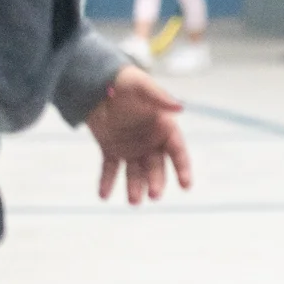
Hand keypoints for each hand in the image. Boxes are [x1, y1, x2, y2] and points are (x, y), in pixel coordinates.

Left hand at [86, 66, 191, 204]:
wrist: (97, 83)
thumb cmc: (125, 82)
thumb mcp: (143, 87)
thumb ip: (160, 98)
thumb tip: (180, 107)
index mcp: (164, 127)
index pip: (177, 151)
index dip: (182, 168)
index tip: (186, 185)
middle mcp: (150, 141)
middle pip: (156, 166)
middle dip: (156, 182)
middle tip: (153, 195)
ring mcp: (131, 147)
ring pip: (136, 172)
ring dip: (135, 187)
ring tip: (133, 201)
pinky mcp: (112, 149)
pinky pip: (111, 169)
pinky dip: (107, 182)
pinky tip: (104, 195)